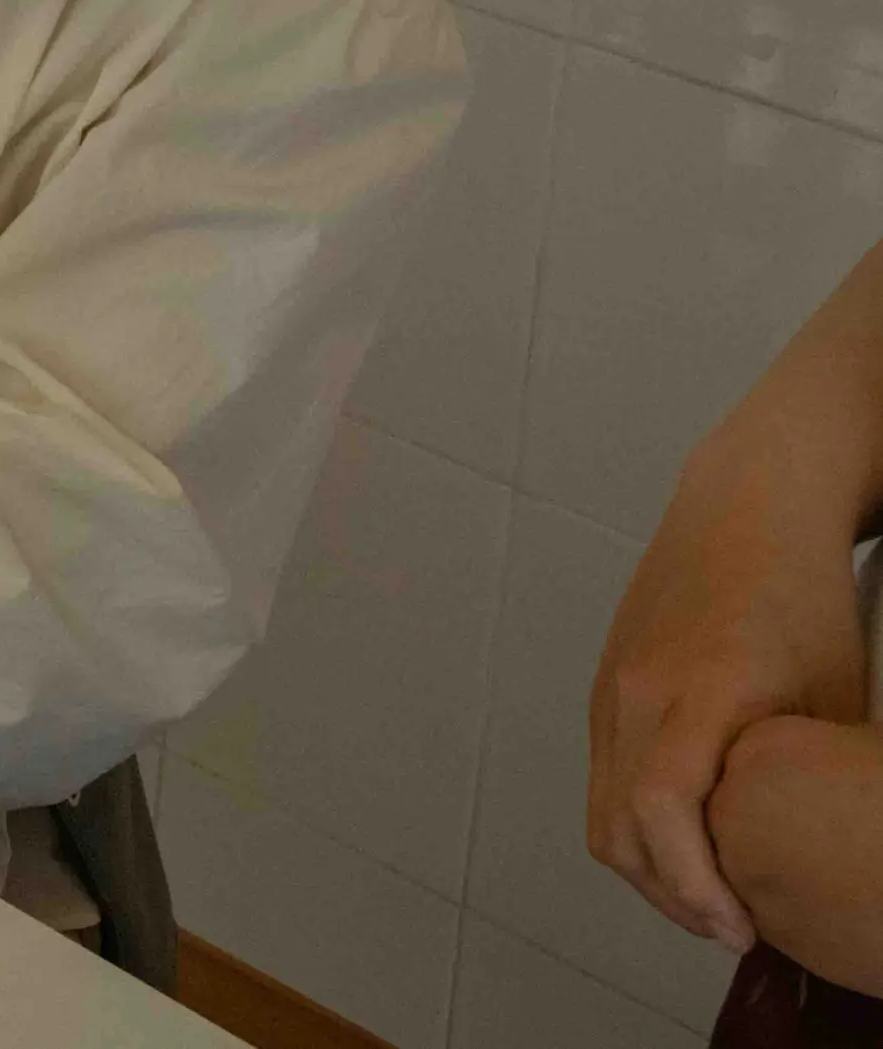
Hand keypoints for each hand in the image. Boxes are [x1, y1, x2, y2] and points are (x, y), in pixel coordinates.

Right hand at [588, 455, 869, 950]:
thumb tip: (821, 867)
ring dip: (649, 867)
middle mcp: (634, 691)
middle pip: (618, 828)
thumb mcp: (832, 696)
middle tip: (735, 931)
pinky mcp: (605, 687)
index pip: (663, 811)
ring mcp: (610, 688)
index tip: (740, 930)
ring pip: (602, 810)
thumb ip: (804, 782)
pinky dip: (637, 823)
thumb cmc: (803, 593)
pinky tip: (692, 833)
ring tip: (713, 894)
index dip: (695, 886)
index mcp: (696, 689)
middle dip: (672, 897)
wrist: (746, 502)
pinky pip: (604, 775)